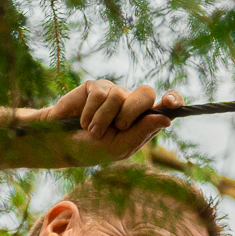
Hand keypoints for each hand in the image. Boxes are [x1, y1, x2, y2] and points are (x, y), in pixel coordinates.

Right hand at [29, 80, 181, 165]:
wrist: (62, 143)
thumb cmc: (92, 149)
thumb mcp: (120, 146)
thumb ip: (142, 132)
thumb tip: (167, 119)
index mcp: (142, 120)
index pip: (164, 105)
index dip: (172, 99)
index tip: (172, 102)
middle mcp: (131, 103)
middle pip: (146, 93)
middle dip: (132, 111)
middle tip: (118, 126)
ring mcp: (114, 92)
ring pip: (119, 95)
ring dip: (104, 118)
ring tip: (92, 130)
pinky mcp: (95, 87)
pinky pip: (100, 93)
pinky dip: (90, 112)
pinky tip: (83, 121)